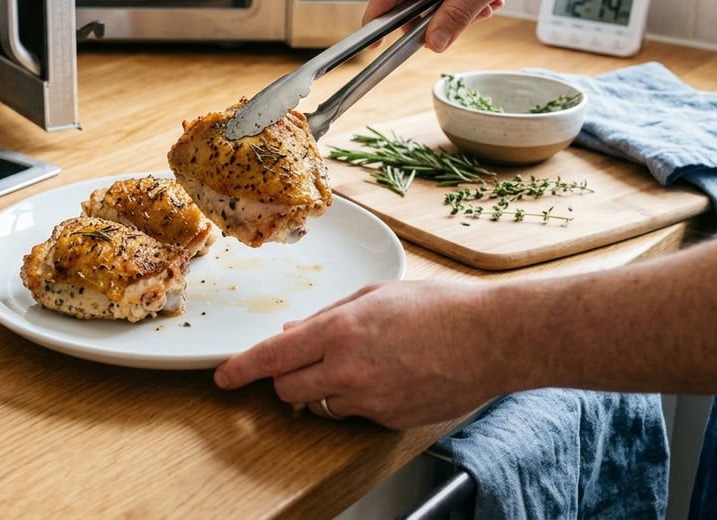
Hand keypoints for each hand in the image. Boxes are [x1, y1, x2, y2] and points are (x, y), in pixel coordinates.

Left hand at [213, 279, 500, 428]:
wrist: (492, 339)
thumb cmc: (438, 307)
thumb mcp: (374, 296)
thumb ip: (326, 316)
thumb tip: (293, 332)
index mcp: (339, 331)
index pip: (273, 356)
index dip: (241, 369)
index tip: (224, 377)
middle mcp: (348, 370)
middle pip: (288, 389)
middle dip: (286, 377)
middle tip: (305, 359)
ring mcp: (370, 401)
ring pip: (320, 404)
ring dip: (323, 387)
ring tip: (360, 362)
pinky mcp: (390, 421)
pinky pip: (356, 414)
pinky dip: (358, 399)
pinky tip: (387, 375)